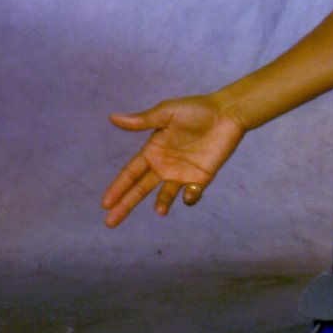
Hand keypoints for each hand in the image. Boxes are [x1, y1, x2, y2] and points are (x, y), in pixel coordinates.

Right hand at [102, 97, 245, 226]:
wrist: (228, 113)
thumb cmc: (196, 109)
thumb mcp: (167, 113)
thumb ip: (142, 121)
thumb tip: (112, 117)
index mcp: (152, 151)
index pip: (130, 173)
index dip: (117, 188)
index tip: (105, 203)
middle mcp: (163, 165)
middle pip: (140, 189)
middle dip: (125, 205)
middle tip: (110, 223)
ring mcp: (182, 173)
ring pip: (164, 196)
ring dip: (161, 204)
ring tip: (159, 211)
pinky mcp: (201, 178)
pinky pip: (191, 194)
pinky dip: (189, 198)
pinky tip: (189, 193)